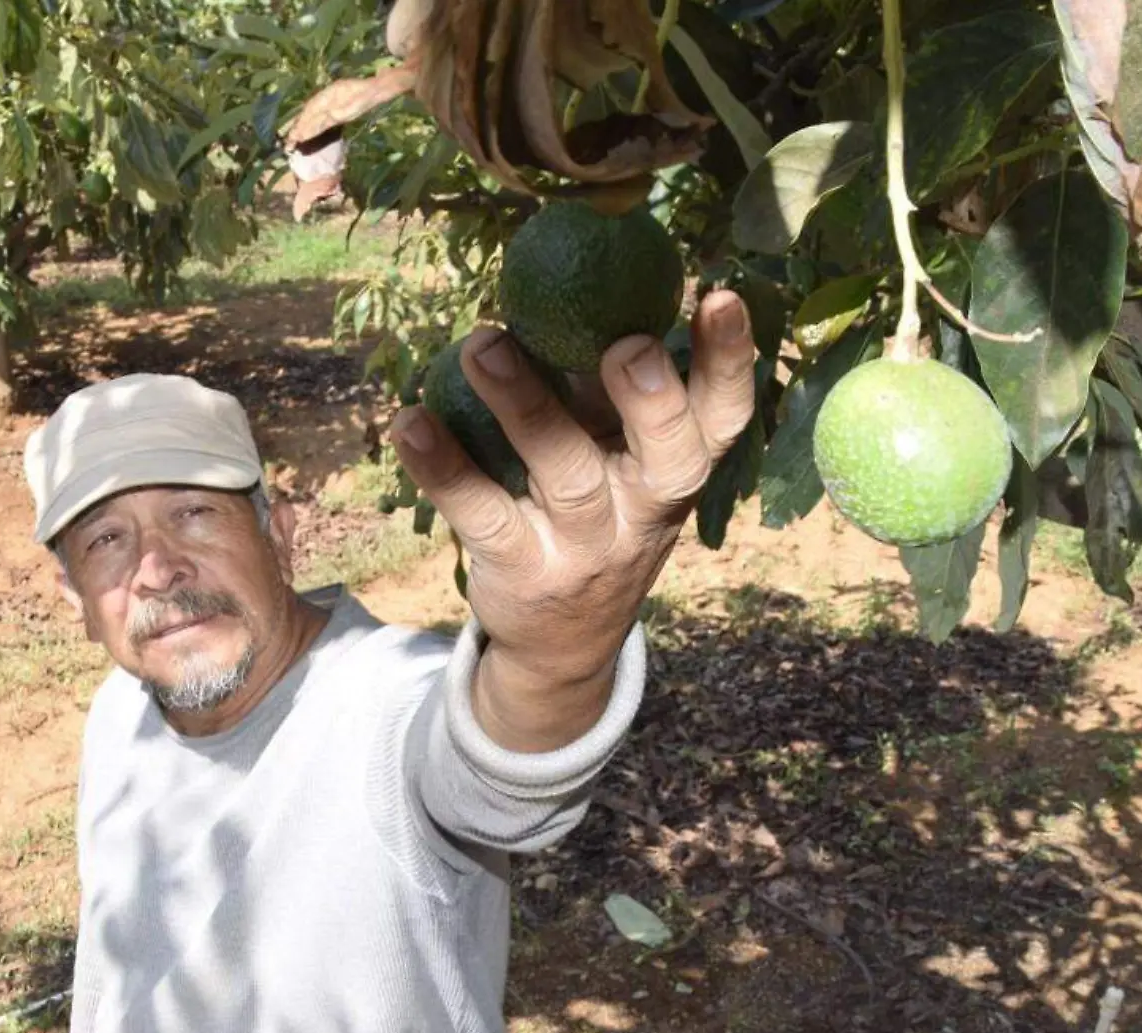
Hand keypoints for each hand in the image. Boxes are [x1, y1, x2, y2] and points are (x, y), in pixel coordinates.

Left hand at [387, 288, 757, 751]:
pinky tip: (411, 422)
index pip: (722, 419)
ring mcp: (586, 547)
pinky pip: (483, 515)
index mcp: (675, 471)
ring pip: (567, 476)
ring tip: (484, 344)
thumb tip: (577, 280)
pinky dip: (445, 468)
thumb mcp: (617, 461)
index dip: (730, 362)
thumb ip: (606, 392)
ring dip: (527, 406)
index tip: (720, 294)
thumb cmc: (594, 512)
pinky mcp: (522, 571)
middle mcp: (644, 511)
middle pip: (672, 460)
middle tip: (627, 345)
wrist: (562, 642)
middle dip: (654, 402)